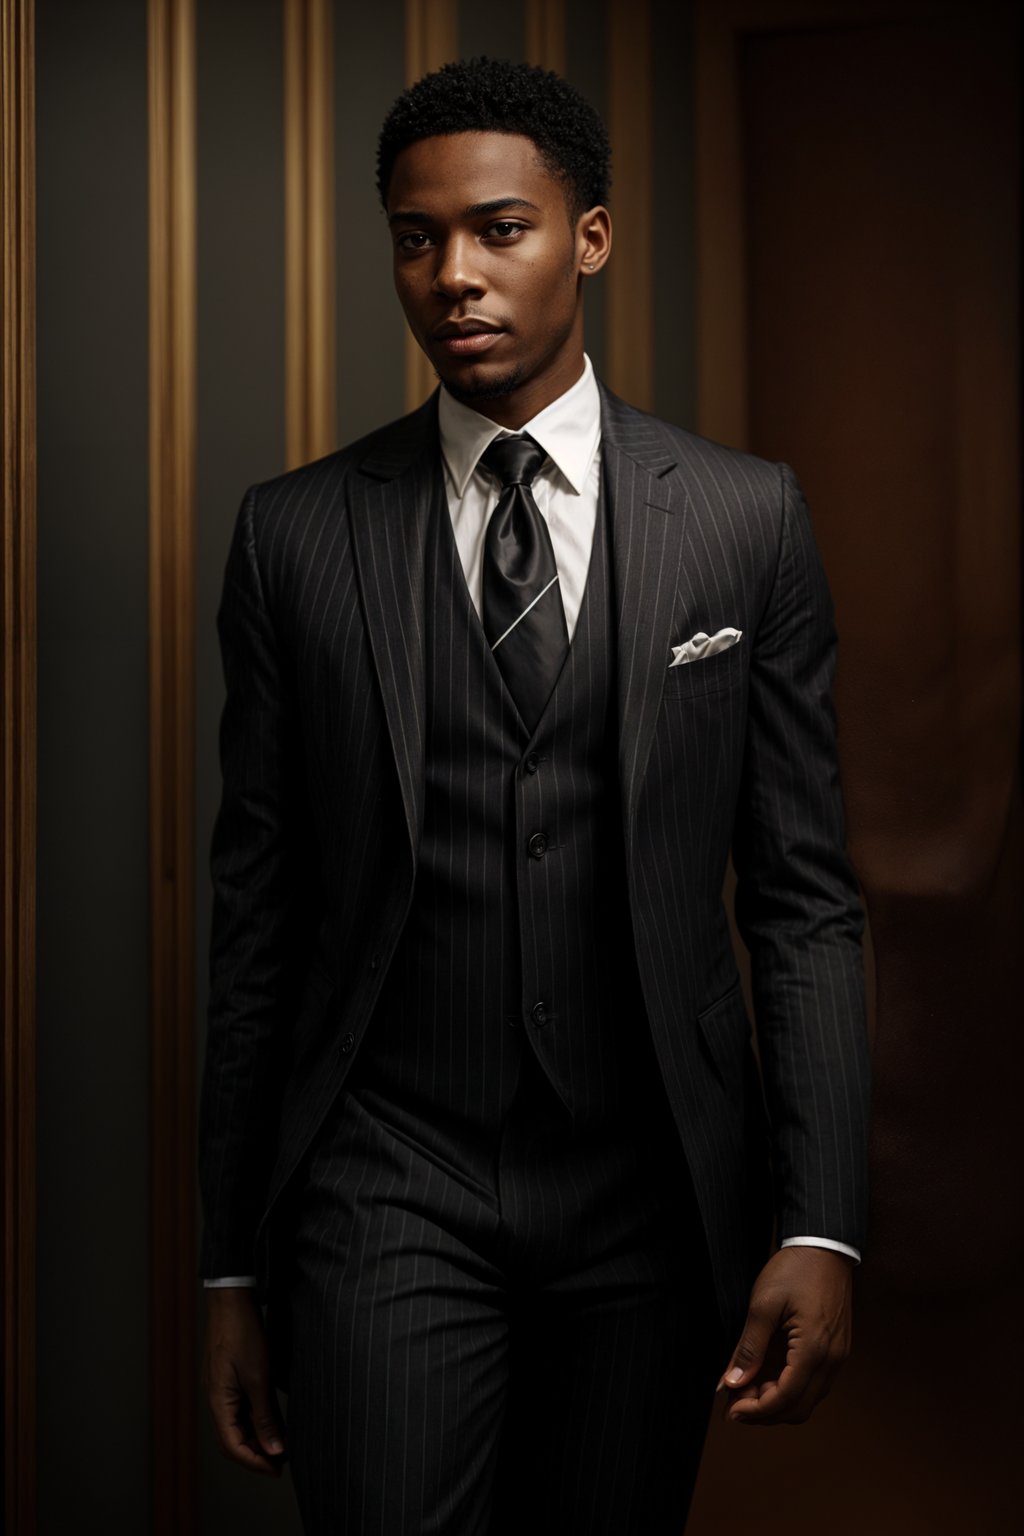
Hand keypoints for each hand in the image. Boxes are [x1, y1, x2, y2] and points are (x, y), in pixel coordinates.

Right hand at [203, 1287, 286, 1474]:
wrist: (233, 1299)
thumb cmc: (243, 1334)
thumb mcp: (259, 1378)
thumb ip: (265, 1416)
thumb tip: (275, 1450)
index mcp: (218, 1402)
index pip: (232, 1446)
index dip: (255, 1462)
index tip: (277, 1470)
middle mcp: (217, 1399)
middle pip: (233, 1439)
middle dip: (256, 1454)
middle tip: (282, 1463)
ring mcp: (223, 1388)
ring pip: (239, 1424)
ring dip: (258, 1437)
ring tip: (283, 1446)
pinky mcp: (231, 1378)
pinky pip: (243, 1407)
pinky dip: (258, 1418)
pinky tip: (277, 1421)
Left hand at [718, 1246, 853, 1424]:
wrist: (825, 1245)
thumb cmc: (795, 1269)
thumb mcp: (763, 1306)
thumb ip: (748, 1348)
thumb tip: (731, 1383)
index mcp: (815, 1350)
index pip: (785, 1398)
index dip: (756, 1410)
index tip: (730, 1411)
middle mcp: (832, 1360)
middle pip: (798, 1407)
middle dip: (765, 1412)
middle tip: (734, 1405)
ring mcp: (836, 1355)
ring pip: (807, 1398)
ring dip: (776, 1401)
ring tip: (745, 1390)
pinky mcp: (835, 1348)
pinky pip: (813, 1381)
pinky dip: (788, 1386)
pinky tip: (764, 1376)